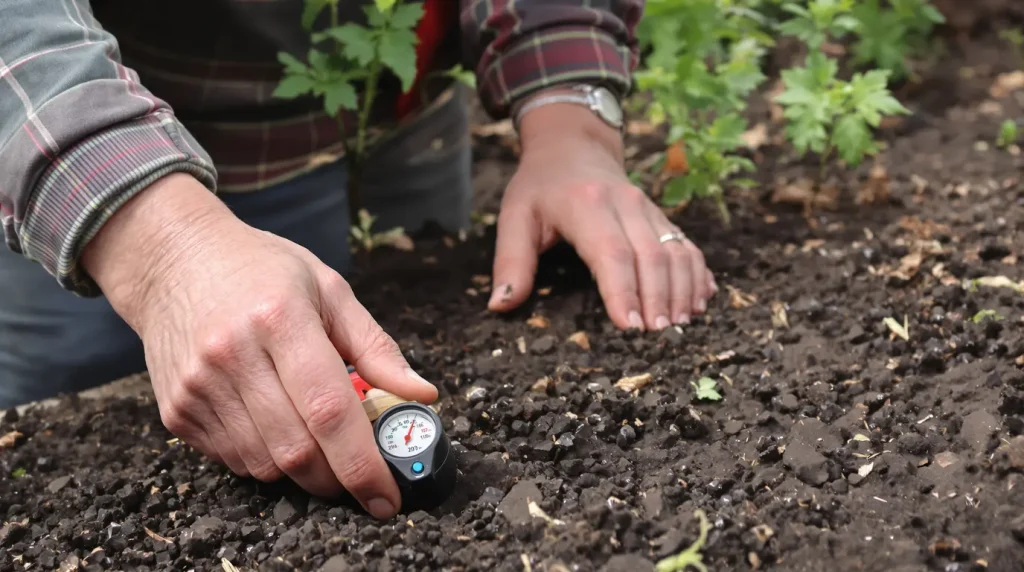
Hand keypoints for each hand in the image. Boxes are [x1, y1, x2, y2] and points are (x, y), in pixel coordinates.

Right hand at [82, 174, 437, 517]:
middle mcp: (233, 355)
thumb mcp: (329, 289)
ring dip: (301, 470)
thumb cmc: (262, 270)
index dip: (362, 464)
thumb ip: (376, 347)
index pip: (329, 411)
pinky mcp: (176, 409)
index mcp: (280, 319)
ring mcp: (198, 386)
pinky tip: (273, 425)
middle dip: (337, 478)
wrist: (174, 260)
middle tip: (361, 476)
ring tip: (315, 439)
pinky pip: (232, 460)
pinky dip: (264, 459)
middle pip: (297, 450)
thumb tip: (422, 393)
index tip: (388, 497)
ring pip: (264, 464)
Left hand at [488, 96, 717, 329]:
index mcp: (585, 205)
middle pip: (651, 255)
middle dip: (659, 298)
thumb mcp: (514, 217)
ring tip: (683, 324)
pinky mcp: (661, 217)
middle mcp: (624, 204)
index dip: (623, 290)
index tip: (629, 326)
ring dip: (683, 289)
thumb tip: (501, 306)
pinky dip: (698, 273)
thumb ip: (511, 262)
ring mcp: (648, 209)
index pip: (611, 253)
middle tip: (661, 335)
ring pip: (675, 250)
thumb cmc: (540, 186)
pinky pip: (686, 245)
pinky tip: (702, 300)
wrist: (572, 145)